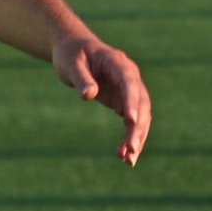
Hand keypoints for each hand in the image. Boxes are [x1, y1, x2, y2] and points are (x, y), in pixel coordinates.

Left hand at [55, 37, 151, 166]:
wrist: (73, 50)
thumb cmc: (71, 54)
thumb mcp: (71, 64)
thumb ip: (81, 78)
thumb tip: (89, 95)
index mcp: (118, 62)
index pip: (129, 83)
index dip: (131, 101)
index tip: (129, 121)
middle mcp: (129, 76)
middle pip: (141, 104)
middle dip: (138, 127)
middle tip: (131, 150)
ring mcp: (129, 90)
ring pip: (141, 116)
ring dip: (137, 137)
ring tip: (128, 160)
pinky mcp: (124, 101)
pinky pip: (132, 121)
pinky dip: (129, 136)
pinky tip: (123, 155)